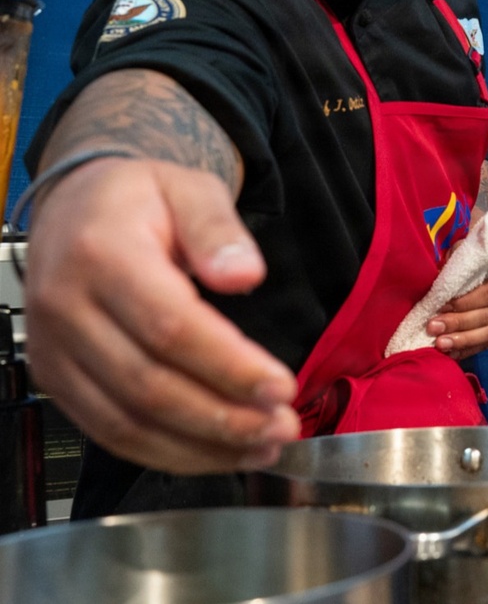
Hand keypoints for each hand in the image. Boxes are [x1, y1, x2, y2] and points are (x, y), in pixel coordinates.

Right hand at [24, 157, 299, 474]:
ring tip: (261, 445)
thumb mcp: (189, 188)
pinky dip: (167, 452)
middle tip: (282, 425)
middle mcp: (66, 308)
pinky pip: (109, 432)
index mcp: (102, 254)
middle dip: (223, 418)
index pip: (170, 327)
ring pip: (126, 423)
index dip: (229, 366)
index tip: (281, 386)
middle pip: (149, 385)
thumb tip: (245, 275)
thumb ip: (218, 230)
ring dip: (200, 446)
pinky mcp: (55, 378)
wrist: (76, 205)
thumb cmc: (139, 197)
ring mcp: (54, 350)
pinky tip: (216, 451)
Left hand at [427, 261, 487, 359]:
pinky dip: (469, 349)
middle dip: (458, 323)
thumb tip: (438, 277)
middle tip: (433, 327)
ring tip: (440, 344)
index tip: (440, 306)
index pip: (487, 293)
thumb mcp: (471, 251)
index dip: (464, 302)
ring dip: (462, 340)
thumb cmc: (480, 259)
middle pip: (486, 315)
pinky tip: (452, 353)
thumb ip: (459, 260)